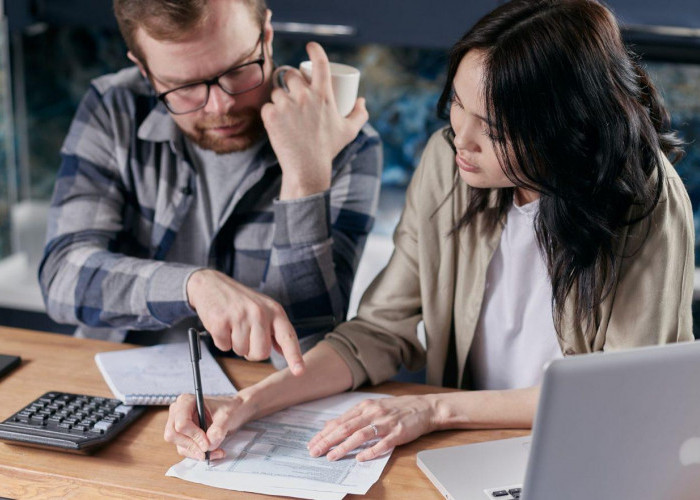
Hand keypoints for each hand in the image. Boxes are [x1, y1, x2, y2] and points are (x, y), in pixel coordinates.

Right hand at [164, 393, 256, 459]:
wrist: (234, 411)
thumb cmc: (229, 408)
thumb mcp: (227, 416)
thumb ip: (218, 429)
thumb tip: (208, 445)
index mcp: (186, 401)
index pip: (181, 423)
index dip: (194, 435)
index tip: (207, 443)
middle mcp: (178, 412)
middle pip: (173, 435)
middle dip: (192, 445)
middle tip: (209, 450)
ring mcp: (178, 424)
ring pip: (179, 445)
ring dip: (197, 452)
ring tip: (216, 451)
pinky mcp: (183, 436)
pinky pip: (185, 449)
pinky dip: (198, 454)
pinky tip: (213, 452)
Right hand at [186, 268, 304, 374]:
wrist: (212, 284)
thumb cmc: (240, 301)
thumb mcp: (264, 309)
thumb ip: (275, 330)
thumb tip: (284, 352)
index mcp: (275, 311)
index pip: (288, 337)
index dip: (294, 356)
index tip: (299, 371)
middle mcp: (260, 313)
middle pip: (261, 353)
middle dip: (252, 352)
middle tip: (245, 336)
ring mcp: (240, 316)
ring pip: (241, 351)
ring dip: (235, 344)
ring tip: (233, 325)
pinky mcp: (221, 321)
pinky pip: (224, 347)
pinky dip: (221, 340)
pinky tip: (222, 325)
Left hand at [262, 42, 368, 199]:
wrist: (307, 168)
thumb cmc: (329, 149)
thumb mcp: (349, 131)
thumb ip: (360, 114)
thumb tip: (361, 100)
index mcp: (324, 95)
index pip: (320, 63)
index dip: (315, 50)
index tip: (310, 46)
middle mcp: (304, 96)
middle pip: (291, 75)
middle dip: (291, 81)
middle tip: (292, 93)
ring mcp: (286, 105)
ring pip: (277, 91)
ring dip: (279, 98)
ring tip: (285, 111)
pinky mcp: (271, 116)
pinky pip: (267, 106)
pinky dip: (270, 113)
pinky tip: (275, 121)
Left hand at [307, 395, 438, 461]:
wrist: (424, 407)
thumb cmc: (397, 409)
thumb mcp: (372, 407)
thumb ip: (352, 416)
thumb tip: (330, 425)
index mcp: (365, 407)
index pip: (340, 421)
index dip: (324, 433)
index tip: (312, 443)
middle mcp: (373, 412)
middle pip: (346, 428)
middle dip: (328, 441)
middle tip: (315, 452)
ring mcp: (385, 423)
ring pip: (360, 435)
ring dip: (344, 446)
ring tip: (332, 456)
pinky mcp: (398, 433)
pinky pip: (382, 443)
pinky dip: (371, 451)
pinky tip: (360, 458)